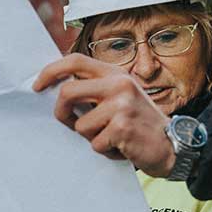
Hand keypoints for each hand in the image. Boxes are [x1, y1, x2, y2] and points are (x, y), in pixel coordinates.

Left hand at [32, 53, 175, 176]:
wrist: (173, 145)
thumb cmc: (141, 123)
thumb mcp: (122, 97)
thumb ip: (96, 91)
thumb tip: (58, 92)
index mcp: (115, 74)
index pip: (74, 61)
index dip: (50, 71)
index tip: (38, 86)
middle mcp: (118, 84)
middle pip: (67, 92)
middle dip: (61, 113)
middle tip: (67, 123)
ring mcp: (121, 105)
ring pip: (80, 125)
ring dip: (91, 138)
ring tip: (112, 138)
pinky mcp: (122, 128)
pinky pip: (95, 143)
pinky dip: (105, 151)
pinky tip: (122, 148)